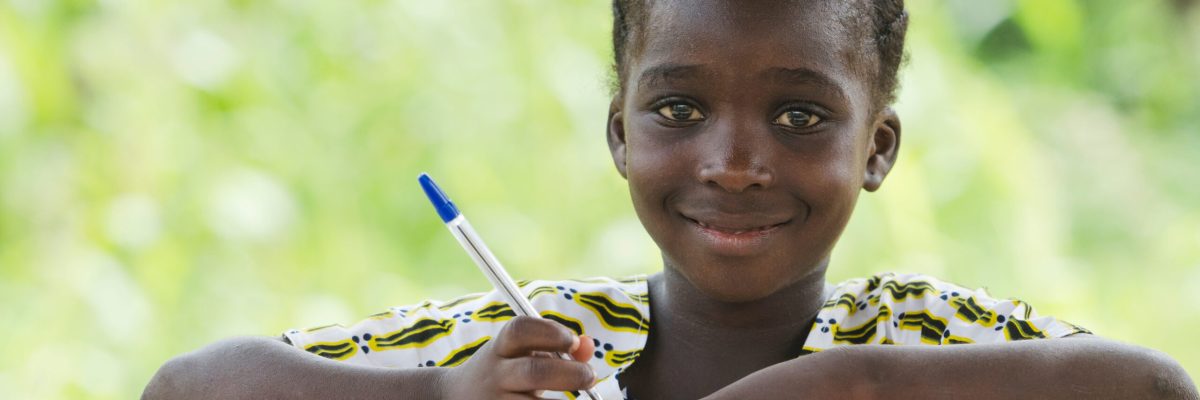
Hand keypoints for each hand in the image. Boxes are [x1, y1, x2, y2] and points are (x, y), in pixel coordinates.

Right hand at [438, 316, 596, 399]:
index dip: (550, 332)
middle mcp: (495, 374)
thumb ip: (558, 347)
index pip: (520, 330)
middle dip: (569, 374)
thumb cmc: (505, 372)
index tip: (573, 340)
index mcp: (500, 348)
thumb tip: (588, 347)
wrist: (456, 397)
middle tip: (589, 376)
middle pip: (532, 372)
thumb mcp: (524, 353)